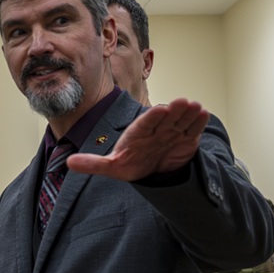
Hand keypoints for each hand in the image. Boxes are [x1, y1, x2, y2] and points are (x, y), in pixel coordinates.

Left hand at [67, 98, 207, 179]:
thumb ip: (93, 164)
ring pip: (180, 121)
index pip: (145, 124)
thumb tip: (70, 164)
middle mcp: (156, 129)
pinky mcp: (186, 138)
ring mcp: (172, 132)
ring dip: (188, 114)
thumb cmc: (130, 163)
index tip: (158, 110)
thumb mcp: (111, 166)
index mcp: (138, 133)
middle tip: (182, 102)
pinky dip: (198, 123)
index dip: (151, 118)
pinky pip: (192, 129)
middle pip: (165, 119)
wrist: (152, 170)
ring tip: (195, 107)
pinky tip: (203, 115)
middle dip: (173, 112)